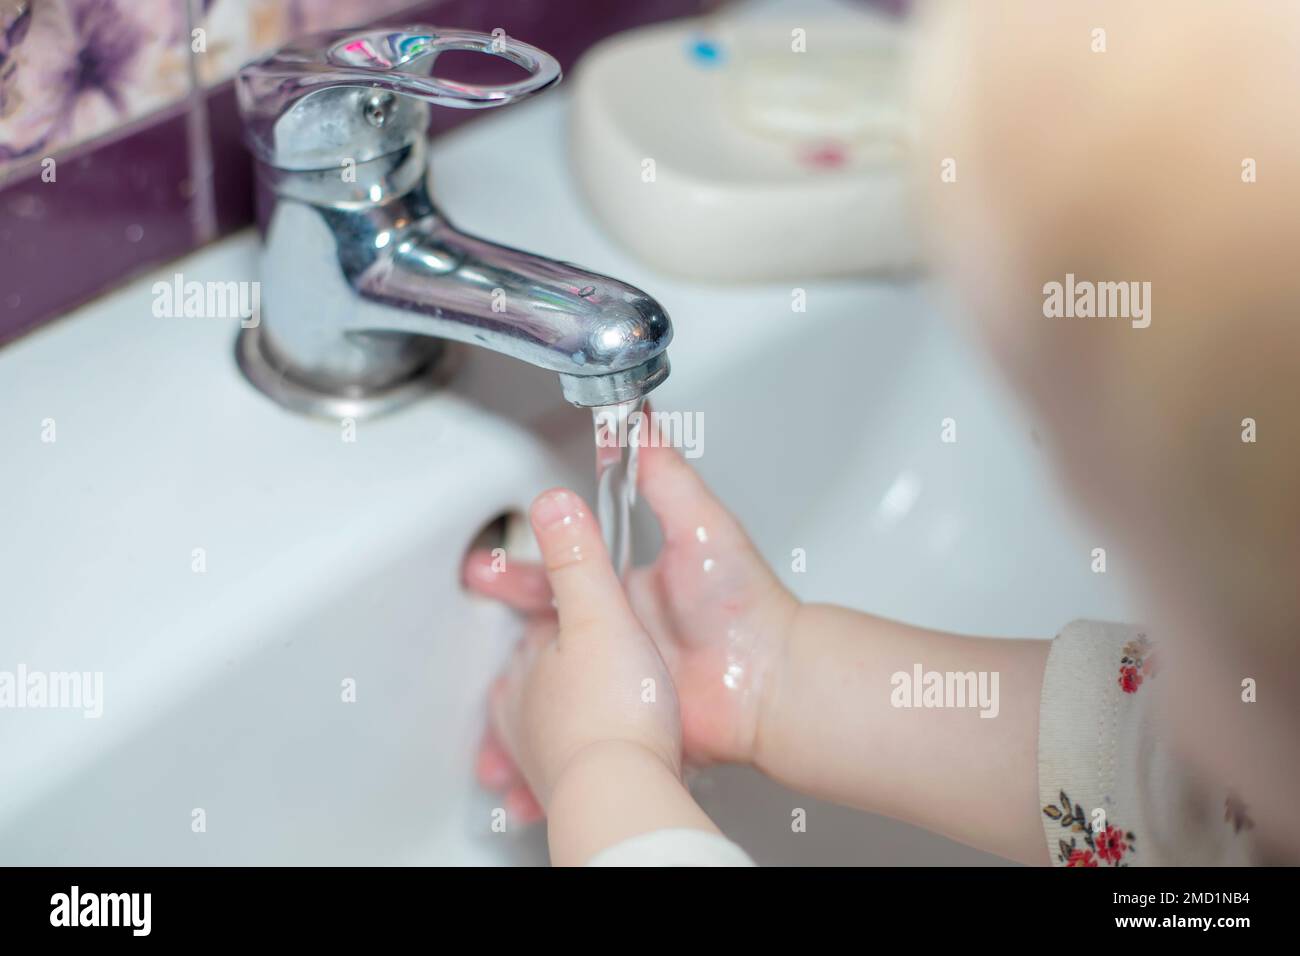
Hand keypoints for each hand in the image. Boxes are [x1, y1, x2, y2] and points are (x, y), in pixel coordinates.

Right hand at [467, 440, 797, 812]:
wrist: (773, 685)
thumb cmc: (746, 607)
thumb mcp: (700, 528)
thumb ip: (665, 476)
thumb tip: (641, 422)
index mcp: (627, 588)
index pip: (560, 575)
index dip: (520, 574)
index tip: (484, 570)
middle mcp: (620, 633)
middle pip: (542, 633)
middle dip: (499, 634)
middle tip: (467, 655)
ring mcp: (621, 681)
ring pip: (550, 687)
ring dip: (511, 699)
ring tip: (482, 708)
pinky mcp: (628, 722)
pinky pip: (576, 730)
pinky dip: (542, 742)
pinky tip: (516, 750)